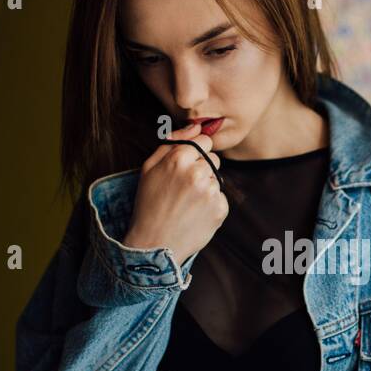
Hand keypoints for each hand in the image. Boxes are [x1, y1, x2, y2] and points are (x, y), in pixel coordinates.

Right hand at [122, 121, 227, 268]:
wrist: (154, 244)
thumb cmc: (149, 204)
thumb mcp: (149, 168)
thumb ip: (172, 142)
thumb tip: (196, 127)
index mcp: (179, 158)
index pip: (203, 141)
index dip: (195, 153)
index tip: (185, 166)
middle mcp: (198, 172)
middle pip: (213, 158)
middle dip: (202, 169)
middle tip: (183, 188)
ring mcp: (211, 192)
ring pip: (217, 178)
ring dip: (206, 188)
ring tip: (187, 203)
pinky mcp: (220, 209)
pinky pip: (220, 198)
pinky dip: (211, 205)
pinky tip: (194, 214)